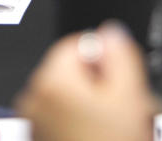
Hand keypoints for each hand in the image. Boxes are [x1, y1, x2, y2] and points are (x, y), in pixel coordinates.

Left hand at [16, 22, 153, 140]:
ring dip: (87, 108)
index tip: (118, 80)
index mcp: (51, 81)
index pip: (77, 43)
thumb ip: (120, 53)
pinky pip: (58, 121)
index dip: (104, 59)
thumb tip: (110, 32)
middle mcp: (32, 100)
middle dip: (96, 84)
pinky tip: (96, 140)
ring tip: (108, 131)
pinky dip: (77, 127)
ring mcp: (31, 125)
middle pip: (70, 72)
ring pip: (66, 98)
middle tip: (117, 111)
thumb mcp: (130, 95)